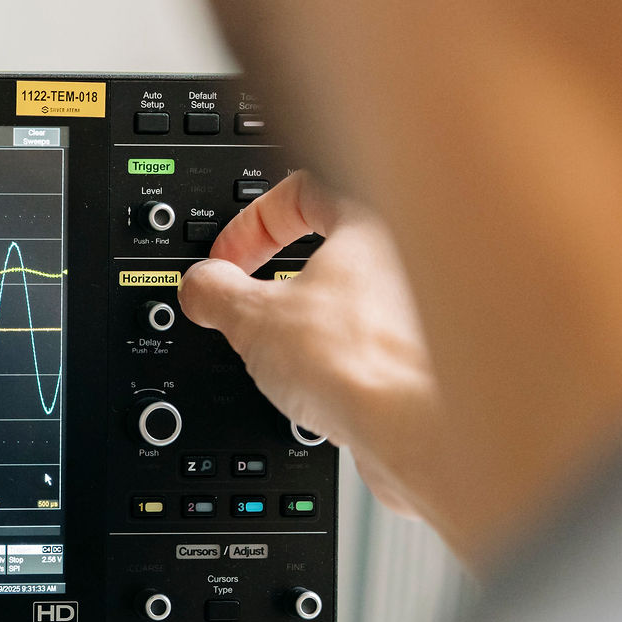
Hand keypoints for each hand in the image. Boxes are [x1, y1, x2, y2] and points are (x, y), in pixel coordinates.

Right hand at [177, 172, 450, 532]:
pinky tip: (318, 384)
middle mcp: (406, 257)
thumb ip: (215, 290)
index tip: (228, 262)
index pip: (300, 193)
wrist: (413, 428)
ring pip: (347, 299)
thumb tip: (200, 286)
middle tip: (250, 309)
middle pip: (326, 249)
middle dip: (276, 280)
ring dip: (305, 322)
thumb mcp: (252, 318)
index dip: (249, 226)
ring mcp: (421, 308)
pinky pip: (365, 341)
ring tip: (283, 355)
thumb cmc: (359, 361)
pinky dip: (335, 357)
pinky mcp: (421, 355)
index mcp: (370, 223)